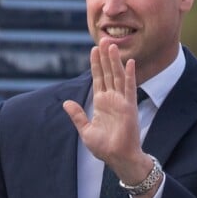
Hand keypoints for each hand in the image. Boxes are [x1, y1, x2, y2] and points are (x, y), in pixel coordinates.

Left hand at [63, 41, 151, 183]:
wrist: (118, 158)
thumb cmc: (104, 147)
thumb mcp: (86, 130)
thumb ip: (77, 115)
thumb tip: (66, 103)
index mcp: (101, 103)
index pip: (98, 79)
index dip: (95, 64)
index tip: (93, 49)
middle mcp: (112, 99)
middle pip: (107, 73)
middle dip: (104, 57)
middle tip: (103, 39)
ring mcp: (121, 102)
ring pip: (117, 76)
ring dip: (115, 61)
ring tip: (112, 45)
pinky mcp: (129, 107)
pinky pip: (130, 88)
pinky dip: (130, 75)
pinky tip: (130, 62)